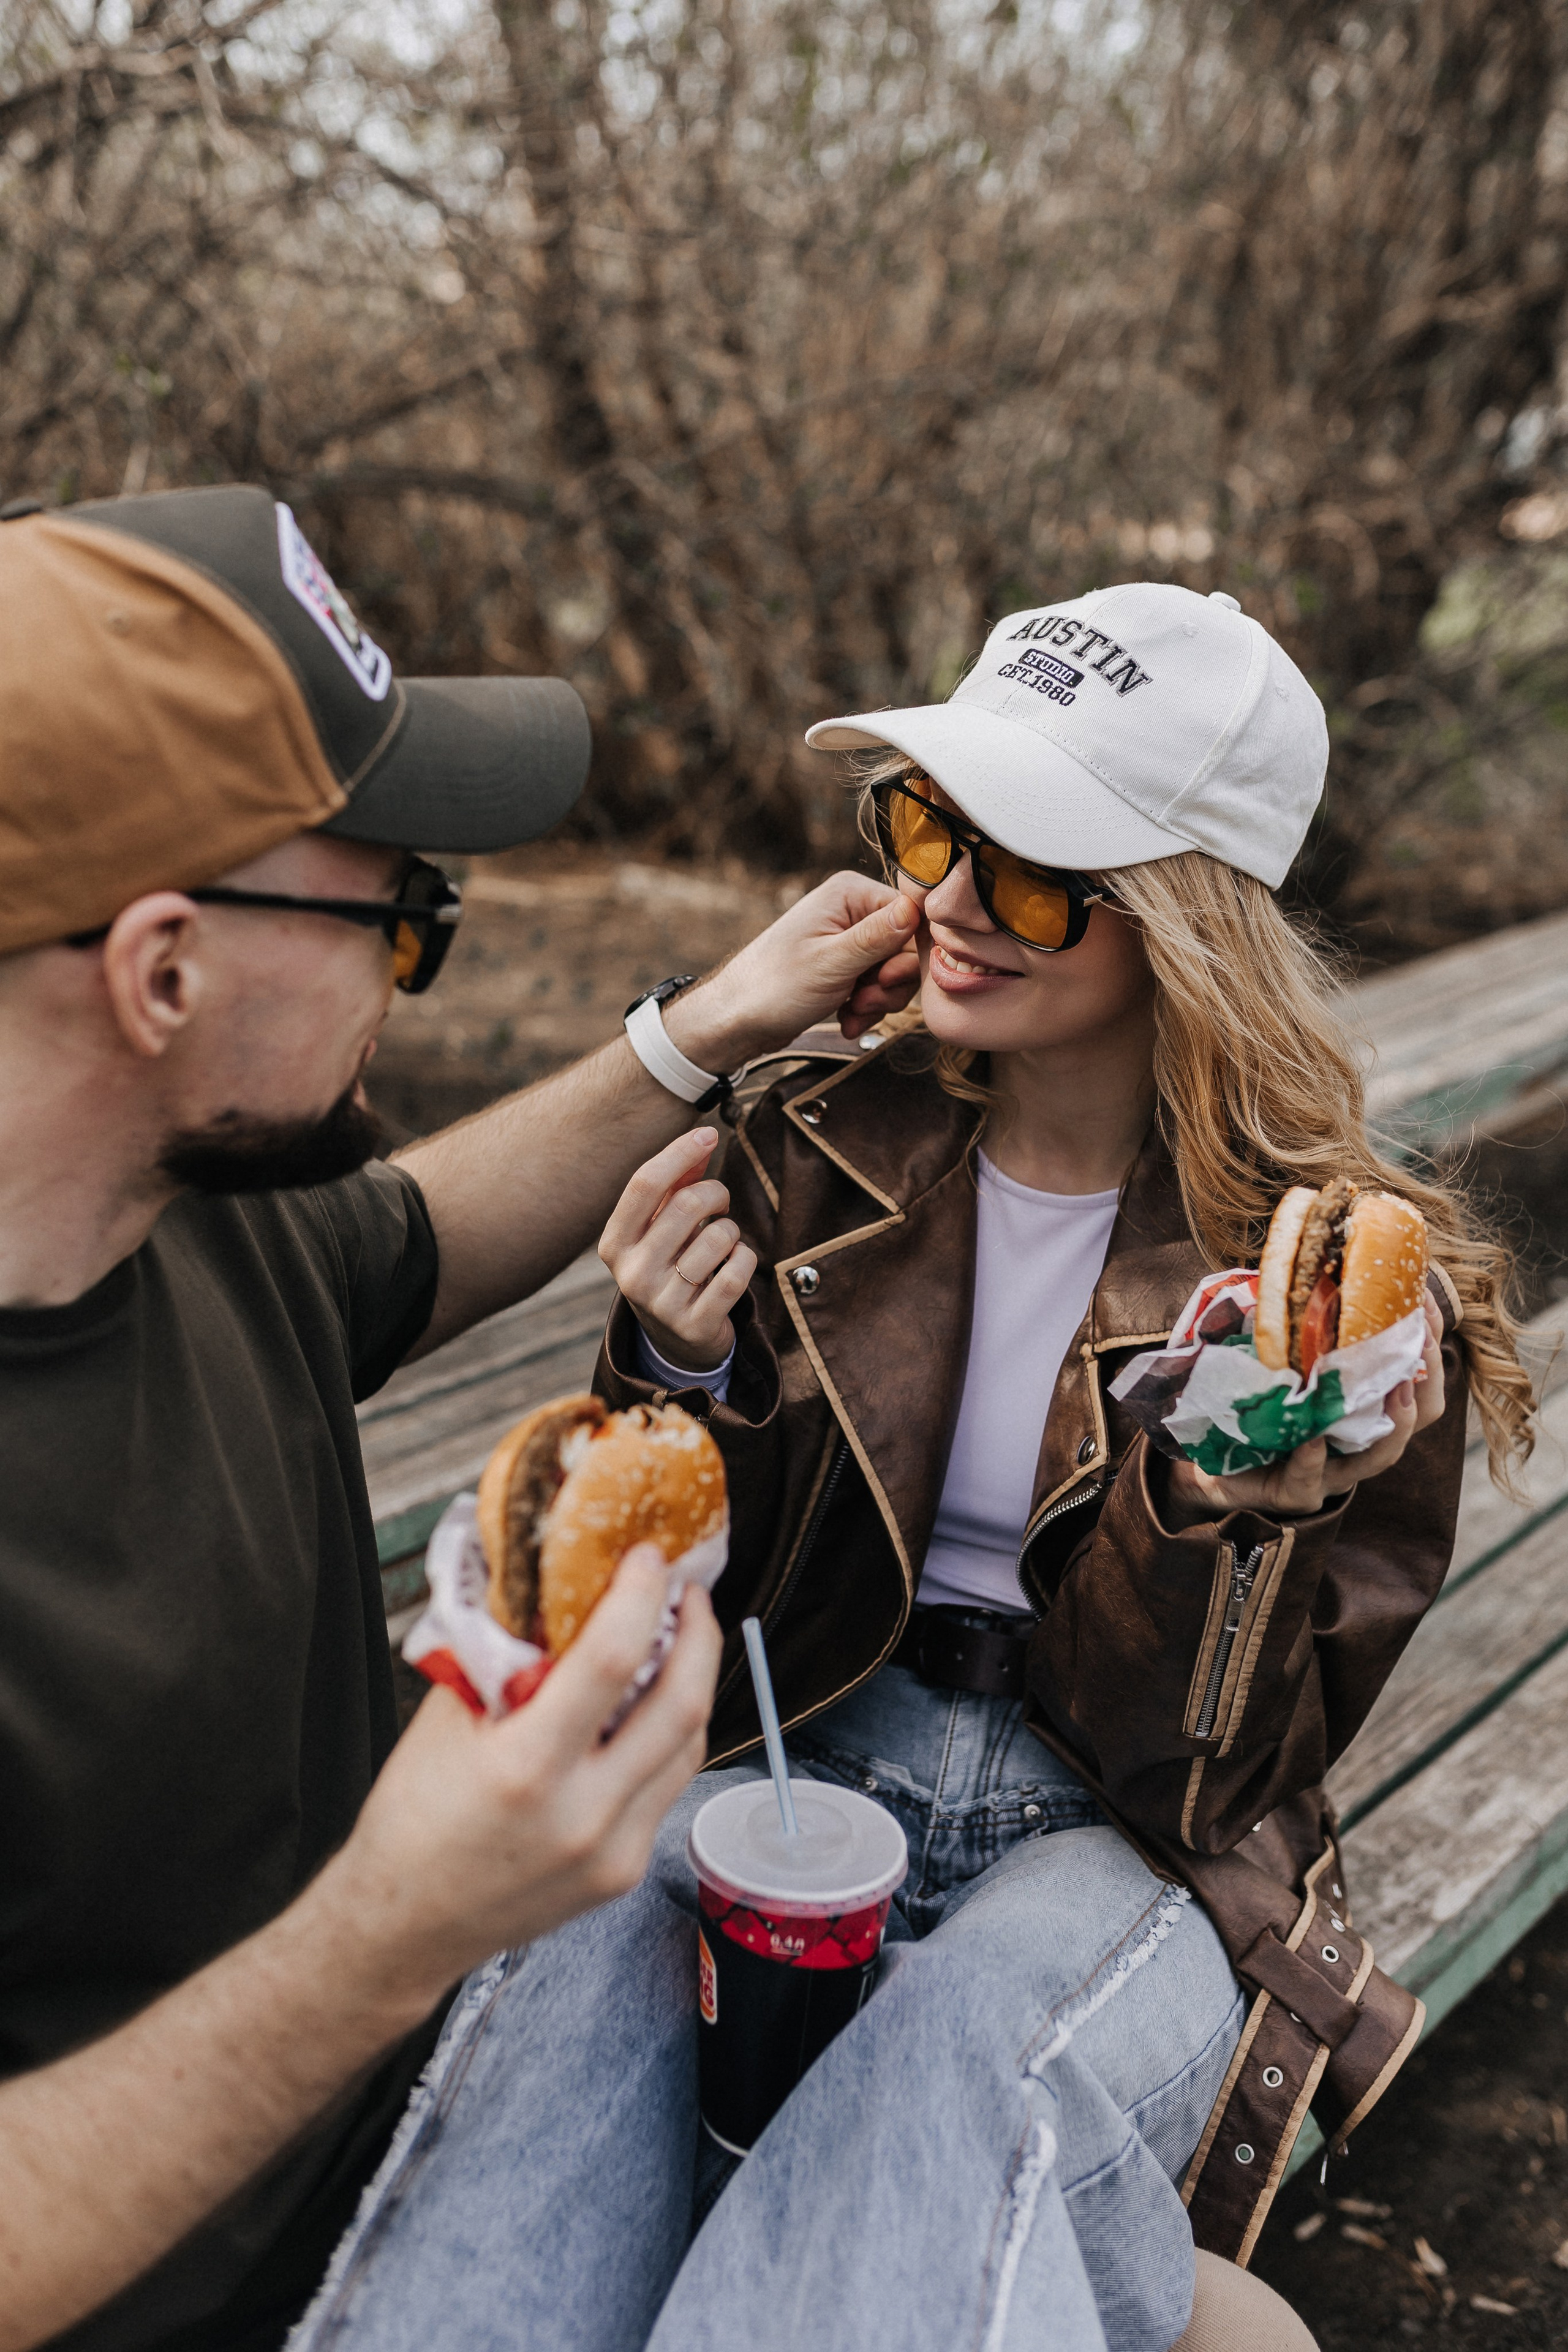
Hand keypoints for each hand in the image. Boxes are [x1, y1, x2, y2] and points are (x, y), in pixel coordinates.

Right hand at [316, 1548, 720, 2016]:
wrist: (403, 1927)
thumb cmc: (413, 1818)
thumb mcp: (448, 1719)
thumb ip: (507, 1656)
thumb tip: (556, 1584)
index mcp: (525, 1770)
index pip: (610, 1660)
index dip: (639, 1597)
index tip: (649, 1558)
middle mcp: (581, 1815)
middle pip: (680, 1704)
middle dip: (698, 1634)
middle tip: (688, 1592)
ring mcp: (611, 1851)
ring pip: (688, 1745)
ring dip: (694, 1681)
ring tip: (680, 1636)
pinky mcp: (623, 1871)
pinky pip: (667, 1784)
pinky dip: (670, 1733)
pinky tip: (655, 1702)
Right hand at [598, 1130, 754, 1373]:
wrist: (674, 1340)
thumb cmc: (670, 1266)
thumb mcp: (661, 1227)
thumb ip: (677, 1184)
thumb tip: (702, 1139)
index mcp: (615, 1244)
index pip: (644, 1184)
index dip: (679, 1152)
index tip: (708, 1134)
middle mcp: (632, 1274)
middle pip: (688, 1205)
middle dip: (717, 1192)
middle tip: (722, 1202)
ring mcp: (662, 1303)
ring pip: (718, 1237)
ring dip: (731, 1231)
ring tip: (723, 1242)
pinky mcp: (696, 1324)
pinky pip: (737, 1272)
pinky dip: (745, 1259)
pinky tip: (735, 1264)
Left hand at [664, 870, 919, 1070]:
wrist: (738, 1021)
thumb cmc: (773, 987)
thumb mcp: (831, 962)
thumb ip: (876, 937)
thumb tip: (915, 909)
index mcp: (848, 894)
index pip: (910, 915)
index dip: (907, 953)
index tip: (886, 979)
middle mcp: (851, 911)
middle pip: (905, 948)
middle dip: (889, 984)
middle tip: (864, 1001)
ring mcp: (848, 941)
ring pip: (893, 973)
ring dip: (878, 1001)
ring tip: (852, 1012)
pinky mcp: (845, 968)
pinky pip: (876, 988)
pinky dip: (866, 1009)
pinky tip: (846, 1019)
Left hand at [1163, 1295, 1445, 1527]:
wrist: (1213, 1461)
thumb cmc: (1258, 1402)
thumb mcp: (1284, 1356)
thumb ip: (1303, 1320)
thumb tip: (1310, 1259)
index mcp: (1367, 1402)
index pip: (1420, 1372)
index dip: (1430, 1337)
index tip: (1421, 1294)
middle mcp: (1362, 1438)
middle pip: (1419, 1415)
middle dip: (1425, 1378)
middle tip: (1418, 1342)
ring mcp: (1334, 1470)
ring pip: (1381, 1455)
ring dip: (1392, 1424)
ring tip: (1392, 1389)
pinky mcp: (1296, 1492)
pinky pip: (1312, 1480)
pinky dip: (1313, 1459)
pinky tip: (1311, 1439)